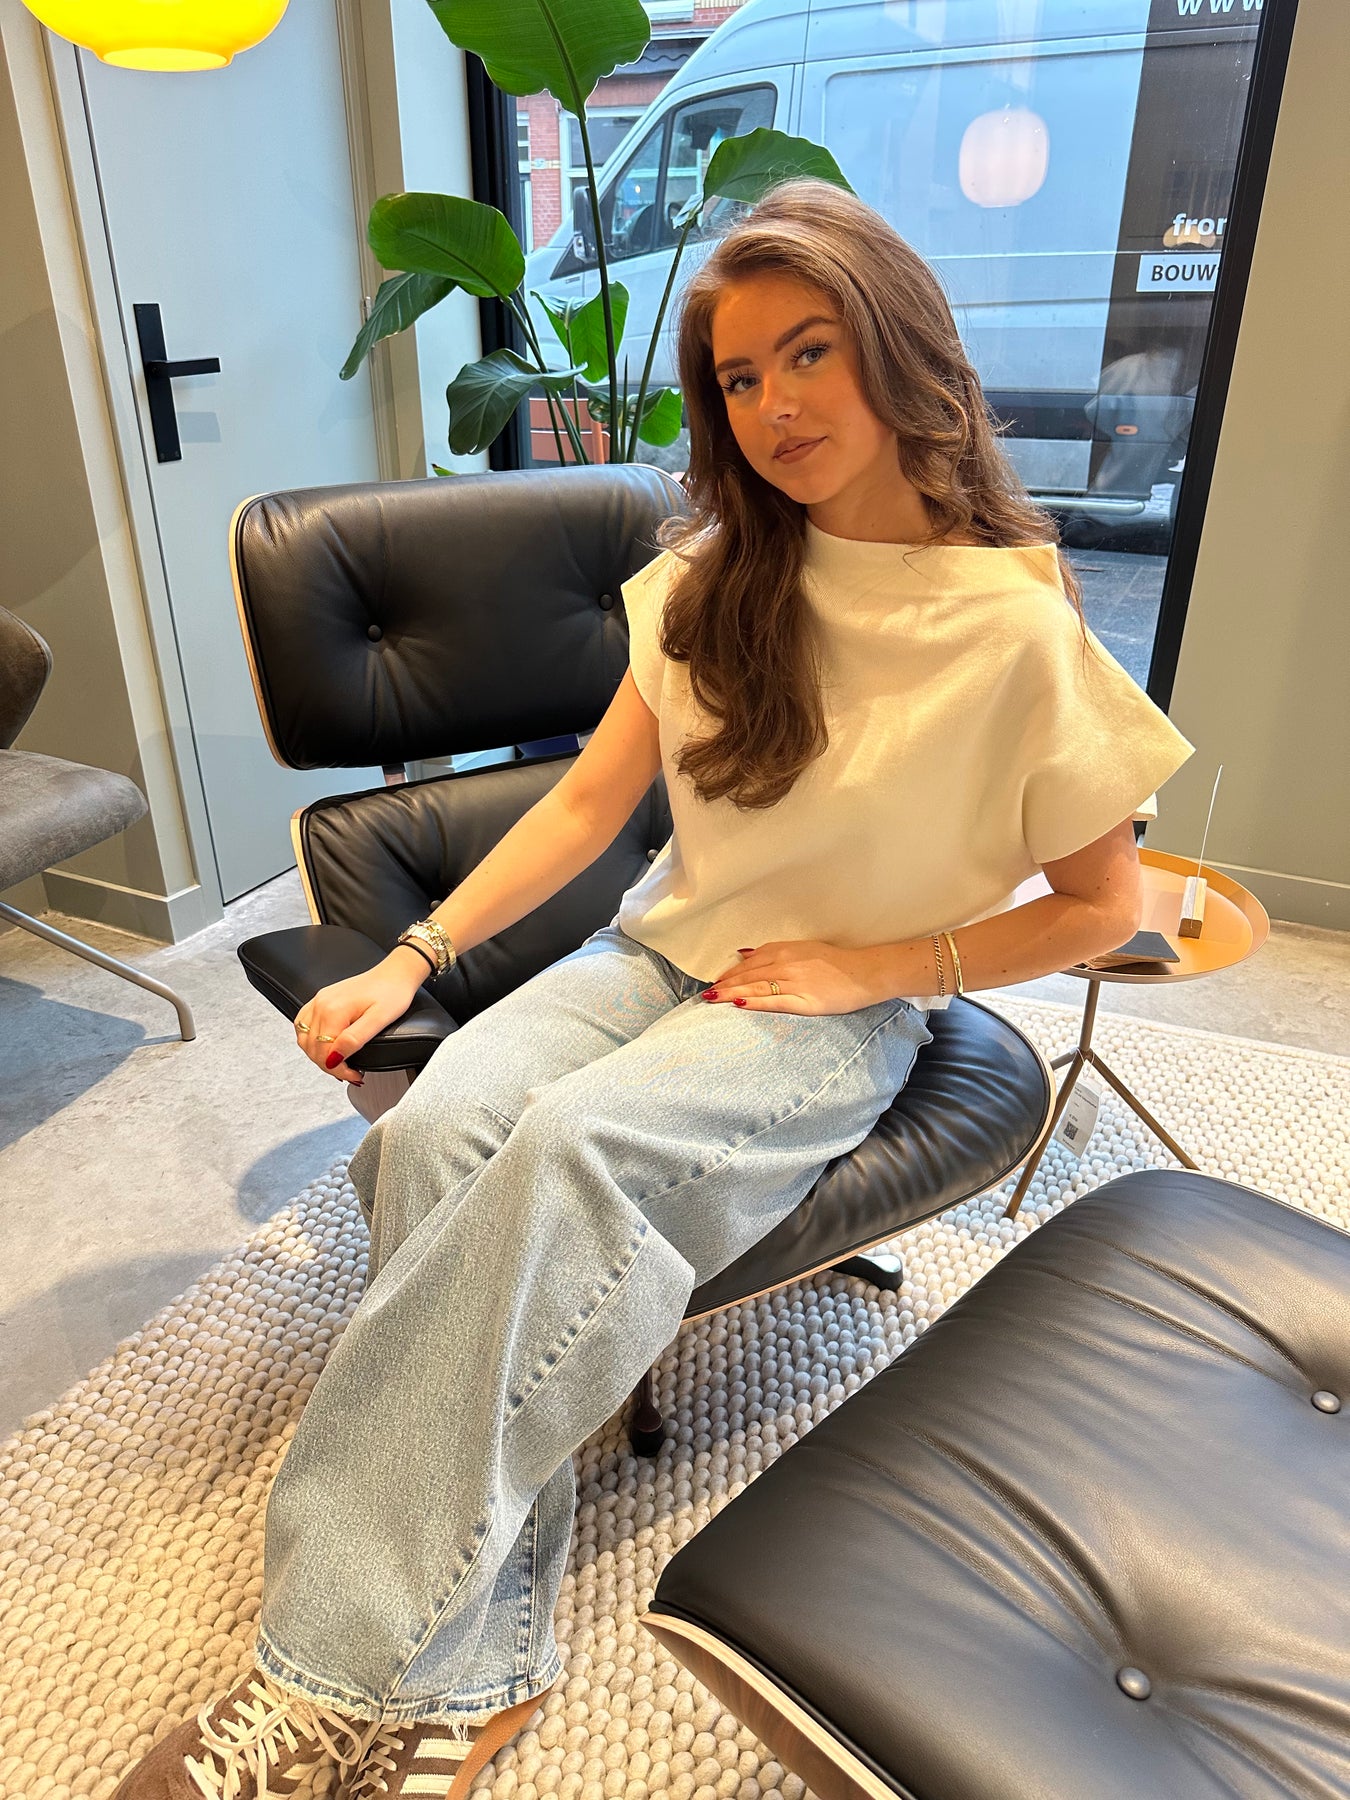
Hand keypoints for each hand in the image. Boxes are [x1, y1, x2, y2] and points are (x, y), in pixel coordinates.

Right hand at [294, 950, 425, 1082]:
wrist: (395, 974)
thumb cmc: (392, 994)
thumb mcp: (379, 1020)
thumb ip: (354, 1040)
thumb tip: (335, 1058)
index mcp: (334, 1010)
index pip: (323, 1052)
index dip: (338, 1069)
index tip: (355, 1075)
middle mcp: (321, 1004)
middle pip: (312, 1048)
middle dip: (329, 1066)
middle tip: (349, 1073)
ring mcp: (319, 1000)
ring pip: (304, 1038)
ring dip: (318, 1055)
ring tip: (339, 1063)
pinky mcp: (322, 999)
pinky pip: (304, 1024)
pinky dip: (311, 1040)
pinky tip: (325, 1046)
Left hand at [701, 940, 884, 1014]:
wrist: (864, 973)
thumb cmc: (836, 962)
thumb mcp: (803, 948)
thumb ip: (773, 951)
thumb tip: (744, 954)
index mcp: (785, 950)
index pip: (749, 962)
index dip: (730, 973)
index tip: (716, 981)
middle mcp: (786, 964)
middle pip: (748, 975)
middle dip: (725, 984)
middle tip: (707, 994)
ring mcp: (795, 982)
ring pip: (756, 987)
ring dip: (732, 993)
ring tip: (713, 1000)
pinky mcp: (804, 1001)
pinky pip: (774, 1001)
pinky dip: (755, 1002)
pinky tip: (740, 1004)